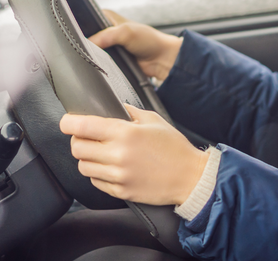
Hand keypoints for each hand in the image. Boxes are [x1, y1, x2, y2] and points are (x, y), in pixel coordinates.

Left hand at [60, 104, 207, 205]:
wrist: (189, 176)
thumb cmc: (174, 147)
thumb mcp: (154, 120)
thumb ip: (130, 112)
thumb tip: (113, 107)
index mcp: (126, 133)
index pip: (84, 127)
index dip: (69, 122)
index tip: (67, 121)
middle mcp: (118, 155)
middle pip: (78, 148)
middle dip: (79, 140)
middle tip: (88, 136)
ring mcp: (118, 175)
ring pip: (83, 166)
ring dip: (87, 158)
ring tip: (101, 153)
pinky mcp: (120, 191)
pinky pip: (95, 181)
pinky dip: (98, 173)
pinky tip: (111, 166)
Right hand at [89, 10, 181, 80]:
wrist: (161, 59)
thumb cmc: (149, 41)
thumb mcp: (126, 32)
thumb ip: (106, 36)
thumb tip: (89, 44)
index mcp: (108, 18)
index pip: (86, 20)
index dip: (81, 28)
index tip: (76, 36)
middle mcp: (106, 31)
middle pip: (87, 38)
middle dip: (87, 44)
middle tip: (87, 49)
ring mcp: (108, 46)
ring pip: (91, 52)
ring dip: (93, 56)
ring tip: (95, 58)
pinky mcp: (110, 59)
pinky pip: (99, 63)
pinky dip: (99, 64)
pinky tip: (98, 66)